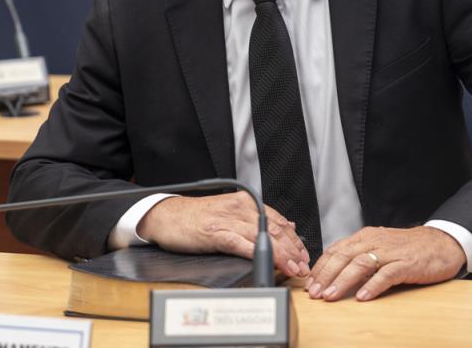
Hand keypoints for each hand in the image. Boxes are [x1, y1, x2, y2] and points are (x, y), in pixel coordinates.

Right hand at [136, 193, 310, 276]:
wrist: (167, 216)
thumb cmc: (197, 218)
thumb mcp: (231, 213)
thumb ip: (257, 219)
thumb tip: (287, 226)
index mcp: (245, 202)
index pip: (279, 221)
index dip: (295, 240)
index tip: (304, 256)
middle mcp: (240, 208)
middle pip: (275, 229)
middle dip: (293, 250)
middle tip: (303, 267)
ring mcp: (228, 220)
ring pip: (263, 237)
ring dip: (281, 255)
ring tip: (293, 269)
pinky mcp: (216, 233)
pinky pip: (242, 244)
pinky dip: (258, 253)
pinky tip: (268, 262)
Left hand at [306, 226, 465, 301]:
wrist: (441, 243)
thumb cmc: (409, 248)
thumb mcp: (379, 247)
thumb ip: (360, 256)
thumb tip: (335, 274)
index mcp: (365, 237)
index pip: (336, 250)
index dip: (320, 267)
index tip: (309, 283)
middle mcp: (374, 241)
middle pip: (343, 256)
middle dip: (325, 275)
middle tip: (314, 292)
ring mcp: (390, 252)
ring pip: (360, 264)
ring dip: (342, 281)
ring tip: (330, 295)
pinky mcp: (406, 264)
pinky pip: (386, 274)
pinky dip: (372, 286)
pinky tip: (362, 297)